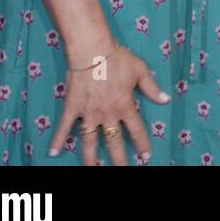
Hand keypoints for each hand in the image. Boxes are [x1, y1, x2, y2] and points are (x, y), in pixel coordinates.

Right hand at [48, 44, 169, 164]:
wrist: (92, 50)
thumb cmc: (118, 58)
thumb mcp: (141, 70)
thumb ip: (152, 88)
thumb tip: (166, 100)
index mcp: (125, 105)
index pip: (136, 130)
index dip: (142, 144)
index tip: (145, 157)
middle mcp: (107, 113)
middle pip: (114, 141)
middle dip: (119, 159)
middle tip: (123, 170)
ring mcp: (88, 113)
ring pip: (90, 141)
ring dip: (91, 158)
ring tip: (93, 170)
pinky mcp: (72, 108)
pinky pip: (64, 127)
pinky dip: (58, 140)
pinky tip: (53, 152)